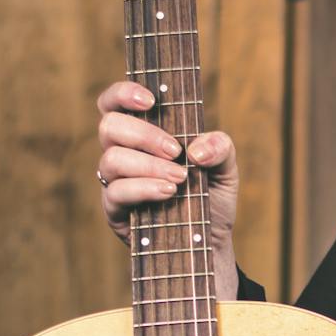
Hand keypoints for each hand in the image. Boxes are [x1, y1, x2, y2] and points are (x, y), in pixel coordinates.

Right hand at [96, 81, 240, 298]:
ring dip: (147, 165)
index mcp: (142, 133)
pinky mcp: (114, 210)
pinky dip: (143, 189)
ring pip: (112, 159)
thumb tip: (197, 148)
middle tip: (175, 152)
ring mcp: (115, 181)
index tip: (151, 100)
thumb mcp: (226, 169)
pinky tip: (168, 192)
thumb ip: (221, 147)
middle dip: (144, 135)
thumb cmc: (211, 198)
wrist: (212, 242)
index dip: (123, 93)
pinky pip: (115, 192)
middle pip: (109, 126)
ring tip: (179, 179)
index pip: (115, 102)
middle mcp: (123, 153)